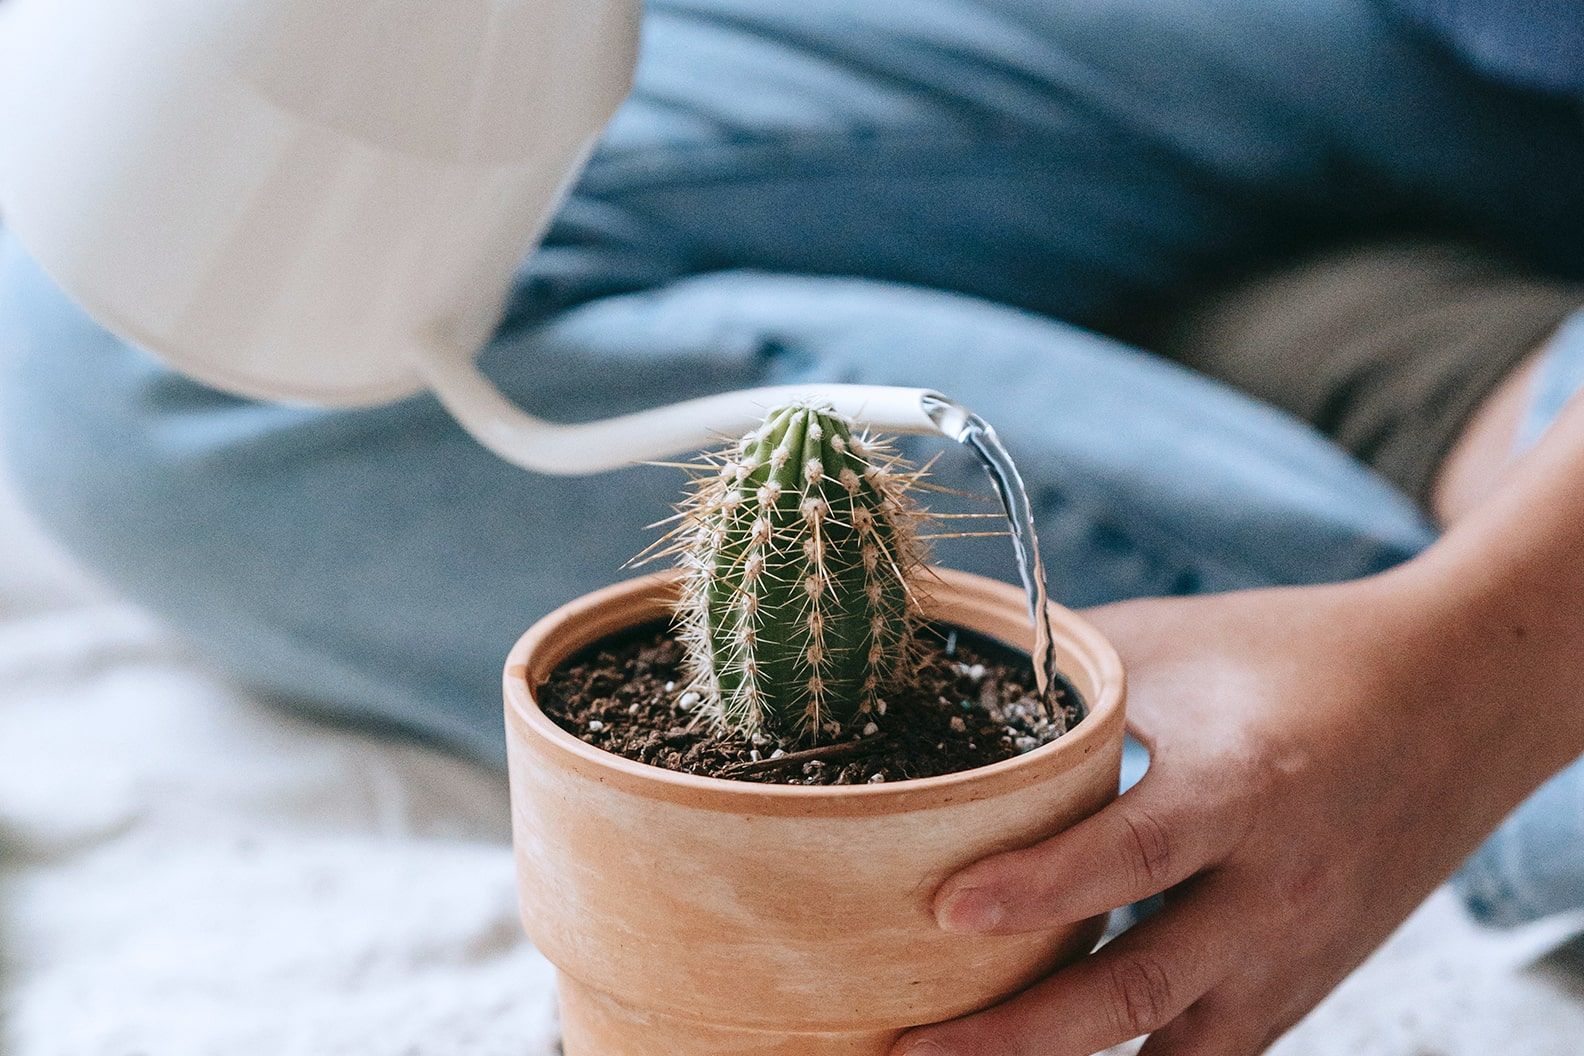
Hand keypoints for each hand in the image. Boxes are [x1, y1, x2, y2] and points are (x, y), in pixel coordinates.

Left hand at [894, 570, 1565, 1055]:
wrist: (1455, 697)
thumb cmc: (1298, 657)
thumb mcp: (1178, 641)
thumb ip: (1067, 674)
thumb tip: (948, 674)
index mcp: (1240, 788)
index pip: (1128, 855)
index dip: (1034, 889)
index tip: (942, 911)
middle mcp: (1271, 888)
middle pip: (1134, 987)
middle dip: (1015, 1033)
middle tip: (910, 1041)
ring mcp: (1291, 952)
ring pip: (1172, 1047)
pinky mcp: (1300, 985)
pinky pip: (1211, 1053)